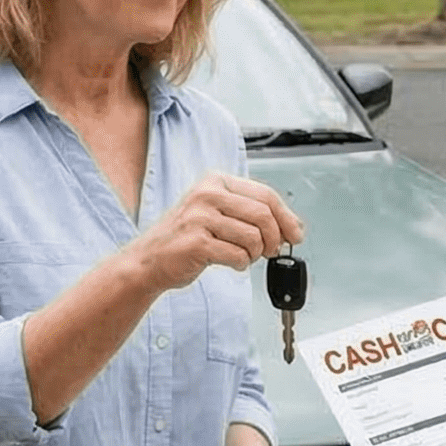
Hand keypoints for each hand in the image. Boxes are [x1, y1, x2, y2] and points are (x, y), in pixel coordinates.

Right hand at [121, 173, 302, 292]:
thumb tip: (293, 227)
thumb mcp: (217, 213)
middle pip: (263, 215)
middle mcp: (207, 194)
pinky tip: (231, 262)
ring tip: (243, 256)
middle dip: (274, 238)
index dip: (286, 217)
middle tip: (270, 251)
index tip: (295, 234)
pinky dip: (241, 264)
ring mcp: (199, 218)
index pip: (265, 194)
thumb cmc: (185, 237)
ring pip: (253, 237)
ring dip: (255, 254)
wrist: (149, 260)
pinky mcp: (196, 243)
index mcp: (215, 181)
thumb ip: (252, 214)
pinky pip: (238, 256)